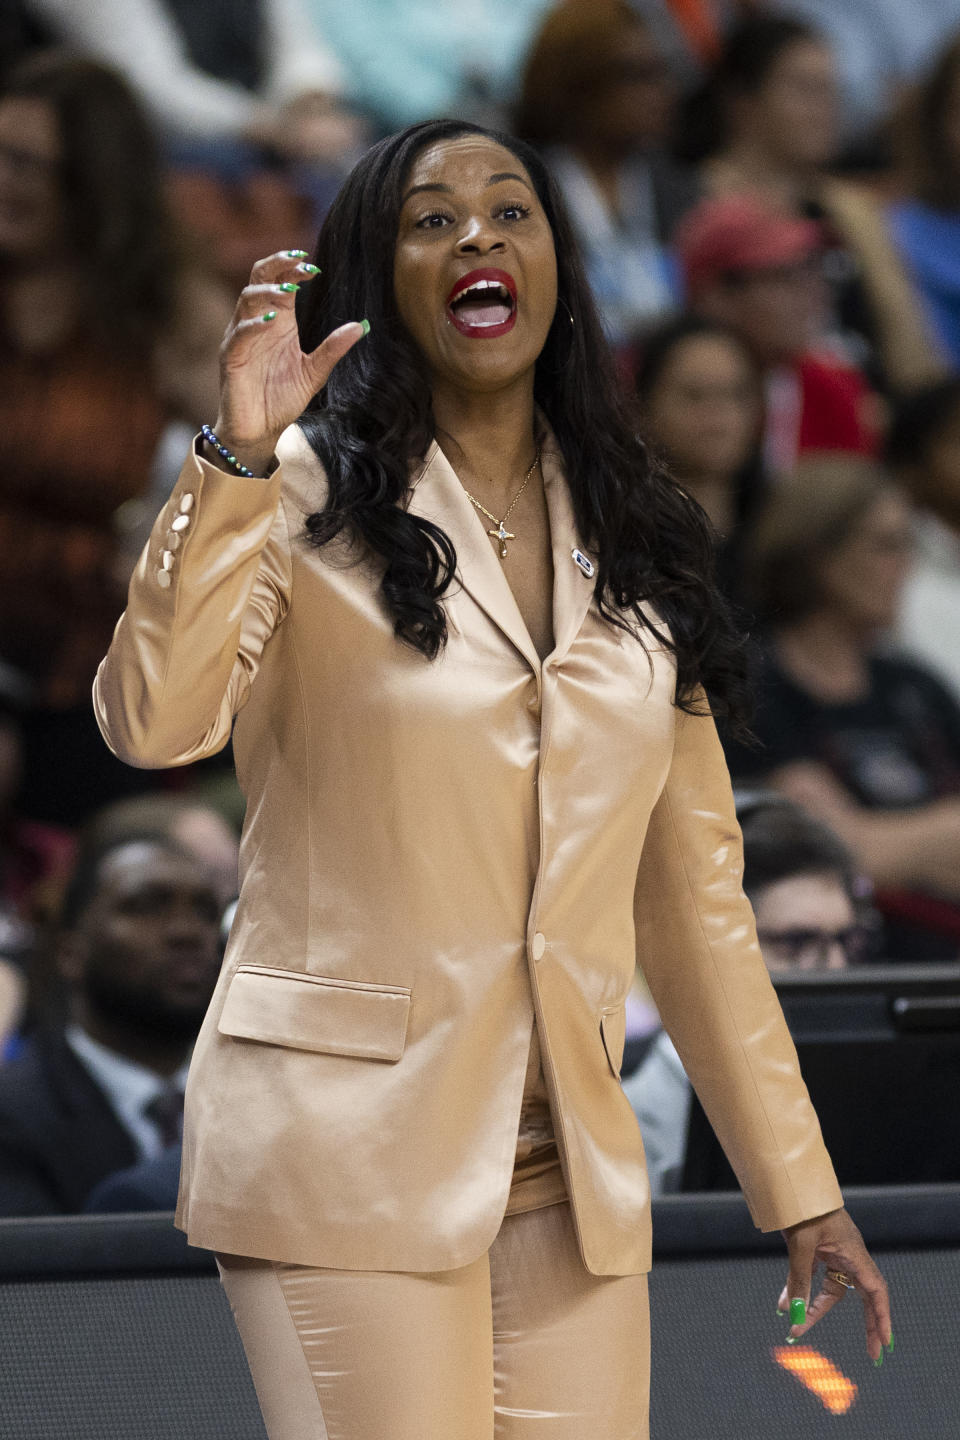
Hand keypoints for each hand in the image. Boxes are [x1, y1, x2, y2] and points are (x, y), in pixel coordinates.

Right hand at [214, 250, 366, 471]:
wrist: (260, 431)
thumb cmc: (282, 400)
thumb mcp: (314, 373)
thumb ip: (333, 349)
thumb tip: (361, 326)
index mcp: (278, 321)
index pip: (281, 281)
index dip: (293, 269)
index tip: (314, 268)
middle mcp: (257, 323)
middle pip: (259, 278)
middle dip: (277, 264)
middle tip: (299, 260)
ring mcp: (241, 338)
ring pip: (246, 300)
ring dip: (268, 292)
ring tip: (289, 291)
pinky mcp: (231, 358)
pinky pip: (239, 335)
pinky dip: (253, 326)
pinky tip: (271, 322)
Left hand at [779, 1207, 892, 1363]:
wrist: (789, 1183)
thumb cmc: (803, 1208)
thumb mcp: (801, 1245)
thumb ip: (798, 1280)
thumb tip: (791, 1314)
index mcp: (854, 1252)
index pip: (876, 1290)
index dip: (882, 1317)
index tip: (885, 1342)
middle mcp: (848, 1254)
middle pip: (862, 1295)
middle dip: (866, 1324)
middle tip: (873, 1354)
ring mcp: (832, 1252)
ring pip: (832, 1290)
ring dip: (815, 1310)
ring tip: (796, 1329)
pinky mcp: (817, 1249)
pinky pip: (814, 1278)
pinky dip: (801, 1292)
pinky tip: (784, 1304)